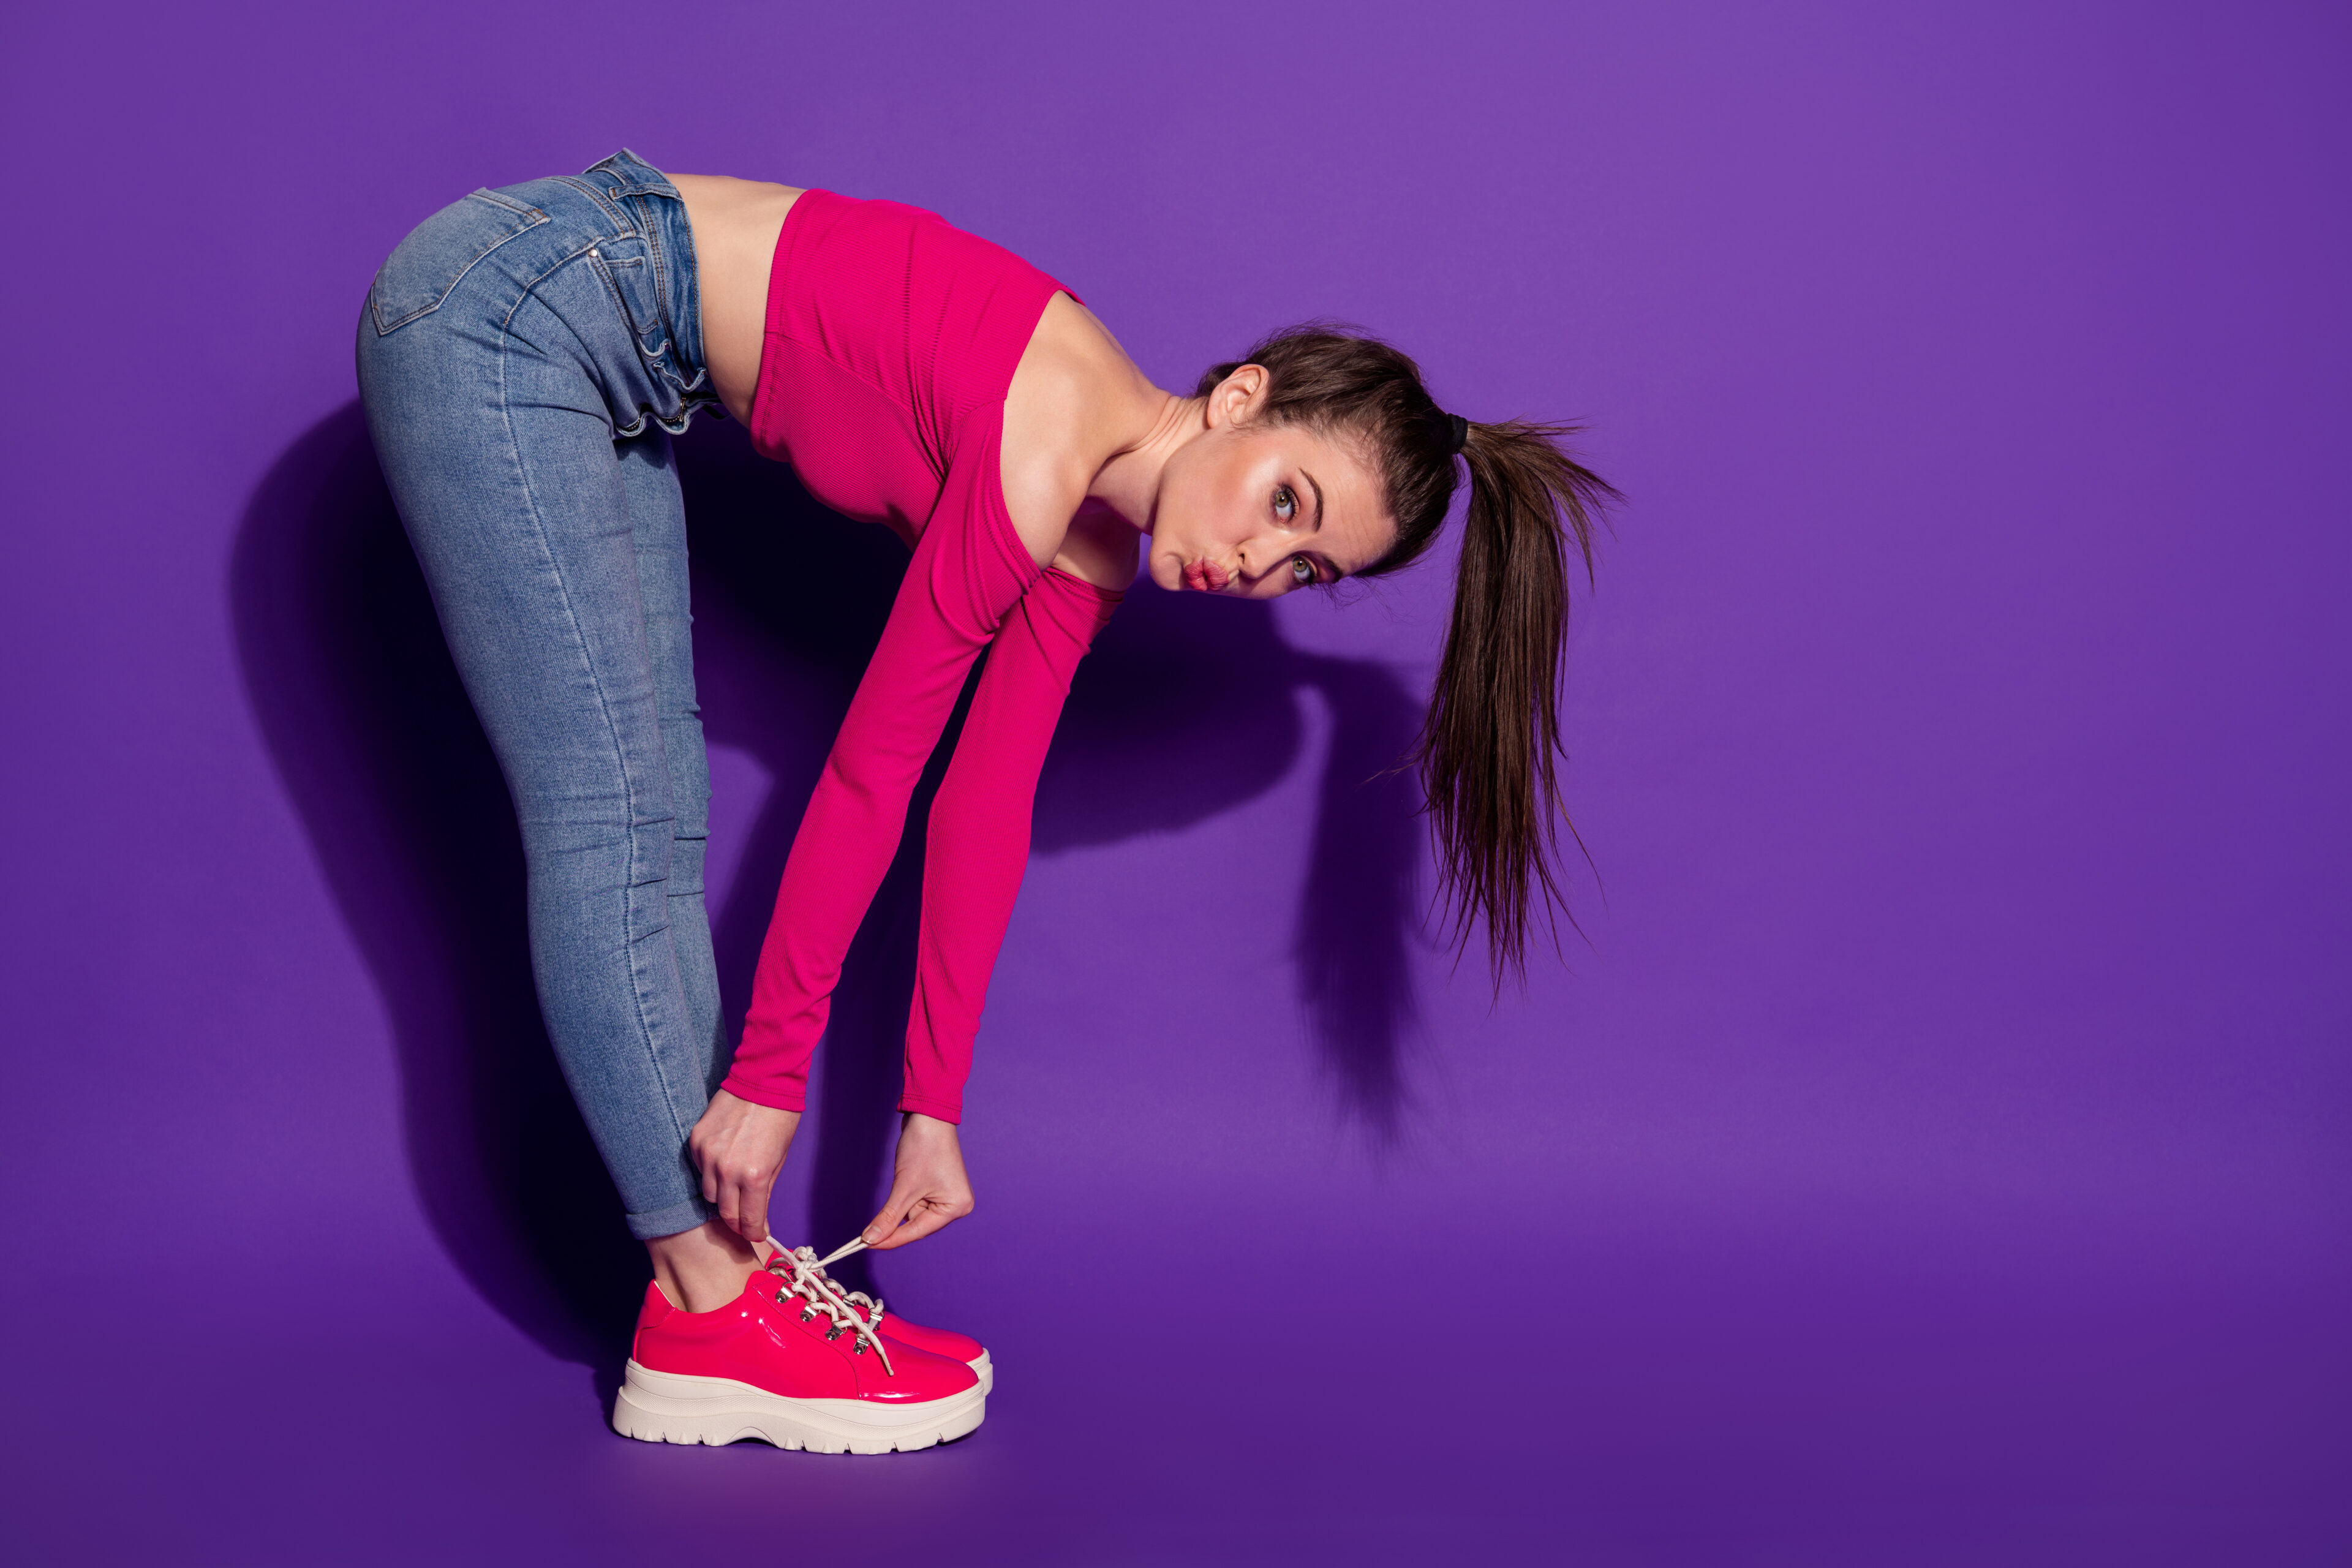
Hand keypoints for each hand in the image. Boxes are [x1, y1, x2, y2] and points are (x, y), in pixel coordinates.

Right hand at [687, 1089, 801, 1245]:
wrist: (762, 1081)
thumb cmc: (779, 1119)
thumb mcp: (779, 1159)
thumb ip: (765, 1190)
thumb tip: (758, 1217)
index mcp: (754, 1176)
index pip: (747, 1220)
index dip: (753, 1232)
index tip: (756, 1234)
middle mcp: (727, 1170)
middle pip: (725, 1212)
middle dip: (736, 1220)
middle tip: (745, 1219)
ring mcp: (708, 1155)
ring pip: (709, 1193)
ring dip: (722, 1195)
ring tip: (734, 1185)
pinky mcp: (696, 1141)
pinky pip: (700, 1169)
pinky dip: (710, 1171)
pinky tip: (723, 1161)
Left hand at [862, 1113, 973, 1249]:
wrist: (929, 1115)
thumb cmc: (925, 1146)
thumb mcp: (905, 1186)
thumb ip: (888, 1217)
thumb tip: (870, 1239)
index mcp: (956, 1207)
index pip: (917, 1231)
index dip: (891, 1239)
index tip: (866, 1245)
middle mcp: (956, 1204)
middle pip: (916, 1224)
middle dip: (894, 1220)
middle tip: (867, 1229)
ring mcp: (946, 1196)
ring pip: (913, 1213)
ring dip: (900, 1203)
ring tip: (904, 1178)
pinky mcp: (936, 1188)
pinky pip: (915, 1201)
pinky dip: (903, 1197)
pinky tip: (905, 1180)